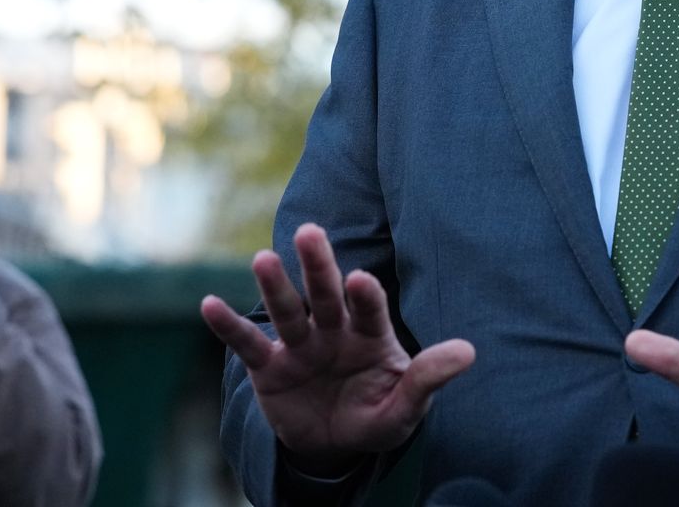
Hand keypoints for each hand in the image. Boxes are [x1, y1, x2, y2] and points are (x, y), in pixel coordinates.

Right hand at [200, 222, 474, 467]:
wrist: (334, 445)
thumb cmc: (377, 416)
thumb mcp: (405, 407)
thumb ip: (428, 378)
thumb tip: (469, 352)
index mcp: (371, 335)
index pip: (368, 309)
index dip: (365, 295)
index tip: (359, 279)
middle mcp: (334, 330)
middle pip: (326, 294)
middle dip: (318, 265)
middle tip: (309, 232)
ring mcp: (300, 345)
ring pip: (287, 311)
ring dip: (274, 286)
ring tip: (262, 259)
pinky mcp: (269, 367)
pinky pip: (247, 345)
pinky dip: (228, 326)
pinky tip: (209, 304)